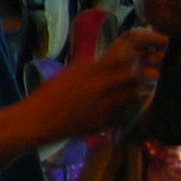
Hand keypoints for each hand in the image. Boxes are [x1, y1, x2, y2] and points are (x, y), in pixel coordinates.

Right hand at [23, 28, 166, 142]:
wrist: (39, 120)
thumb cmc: (49, 94)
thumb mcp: (70, 72)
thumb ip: (92, 67)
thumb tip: (112, 61)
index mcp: (91, 70)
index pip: (124, 59)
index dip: (135, 58)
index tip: (139, 59)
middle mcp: (102, 85)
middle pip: (134, 77)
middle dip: (138, 76)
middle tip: (141, 77)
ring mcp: (106, 105)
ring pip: (134, 96)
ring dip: (135, 93)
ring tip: (132, 93)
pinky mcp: (106, 122)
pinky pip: (125, 113)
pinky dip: (125, 111)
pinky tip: (118, 110)